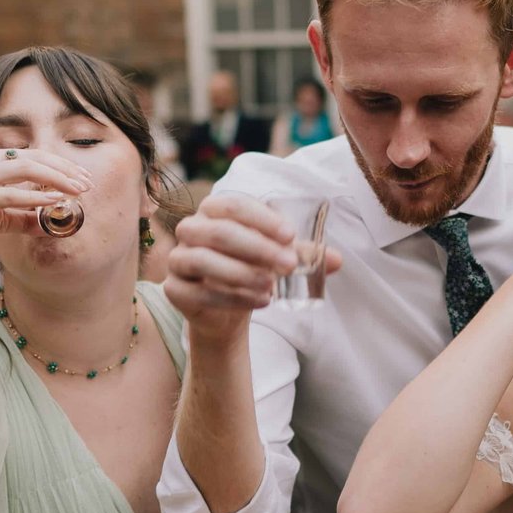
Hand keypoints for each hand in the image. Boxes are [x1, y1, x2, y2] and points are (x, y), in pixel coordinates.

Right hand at [0, 147, 92, 260]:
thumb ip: (24, 217)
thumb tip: (52, 224)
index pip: (33, 155)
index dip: (61, 165)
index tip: (83, 178)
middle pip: (34, 157)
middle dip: (65, 169)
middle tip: (88, 183)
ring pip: (26, 169)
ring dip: (57, 179)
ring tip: (78, 190)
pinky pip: (10, 193)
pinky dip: (35, 197)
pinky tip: (54, 202)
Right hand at [162, 196, 341, 325]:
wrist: (228, 308)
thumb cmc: (253, 269)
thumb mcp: (278, 258)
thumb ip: (303, 254)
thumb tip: (338, 260)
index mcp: (215, 209)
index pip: (235, 205)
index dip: (262, 219)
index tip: (290, 235)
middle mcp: (191, 229)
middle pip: (221, 232)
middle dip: (258, 248)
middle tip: (289, 265)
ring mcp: (179, 258)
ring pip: (205, 261)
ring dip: (243, 274)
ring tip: (271, 287)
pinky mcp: (174, 289)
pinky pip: (200, 292)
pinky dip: (232, 298)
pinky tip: (259, 302)